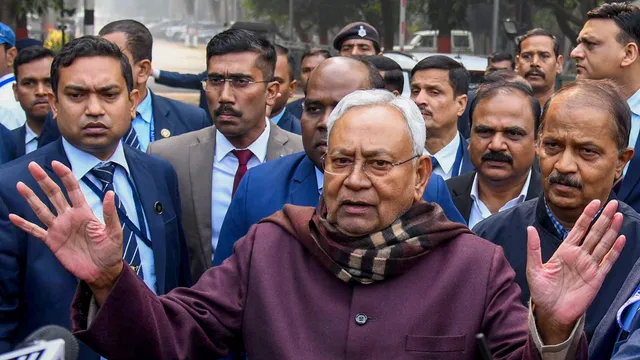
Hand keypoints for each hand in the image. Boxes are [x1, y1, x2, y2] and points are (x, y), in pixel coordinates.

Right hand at [9, 161, 123, 301]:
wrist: (102, 272)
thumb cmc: (111, 251)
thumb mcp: (114, 232)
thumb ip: (109, 213)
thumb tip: (111, 192)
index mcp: (84, 212)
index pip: (73, 189)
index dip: (65, 176)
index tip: (55, 163)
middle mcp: (69, 217)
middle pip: (54, 194)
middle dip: (43, 180)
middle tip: (32, 166)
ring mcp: (59, 228)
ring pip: (42, 209)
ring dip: (31, 198)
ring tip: (20, 185)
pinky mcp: (52, 241)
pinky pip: (35, 231)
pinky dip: (24, 224)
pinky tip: (13, 216)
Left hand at [526, 199, 624, 343]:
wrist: (551, 312)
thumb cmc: (542, 291)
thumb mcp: (534, 268)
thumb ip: (534, 248)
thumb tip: (529, 228)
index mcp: (565, 251)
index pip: (578, 229)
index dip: (587, 216)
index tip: (594, 202)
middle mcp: (579, 256)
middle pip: (594, 233)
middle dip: (603, 218)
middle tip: (613, 203)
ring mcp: (589, 266)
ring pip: (603, 244)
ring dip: (611, 230)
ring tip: (618, 216)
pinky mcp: (596, 278)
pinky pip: (607, 262)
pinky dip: (614, 250)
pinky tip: (620, 238)